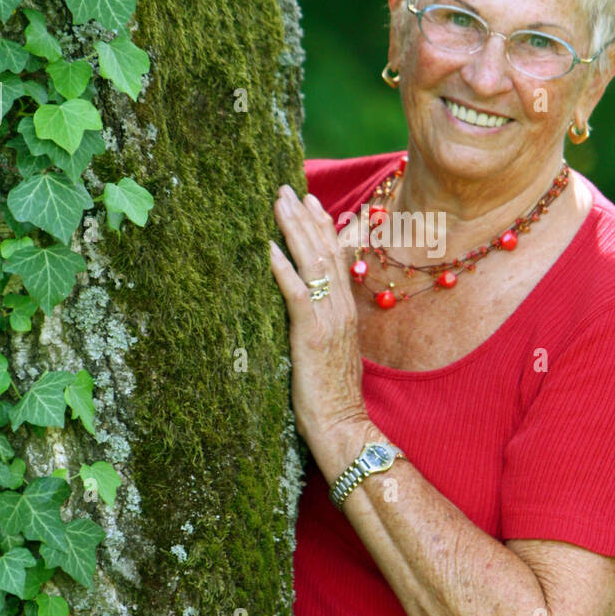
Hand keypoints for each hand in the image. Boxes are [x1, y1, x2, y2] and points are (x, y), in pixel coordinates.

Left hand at [269, 183, 370, 460]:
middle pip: (324, 252)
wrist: (344, 426)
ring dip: (293, 231)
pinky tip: (268, 249)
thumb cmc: (332, 397)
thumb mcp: (330, 352)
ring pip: (312, 264)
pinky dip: (283, 269)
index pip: (335, 258)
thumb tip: (305, 310)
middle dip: (304, 218)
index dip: (322, 227)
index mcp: (345, 312)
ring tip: (277, 203)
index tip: (309, 201)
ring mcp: (328, 320)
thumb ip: (322, 325)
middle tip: (286, 189)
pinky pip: (297, 294)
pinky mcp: (311, 335)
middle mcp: (341, 309)